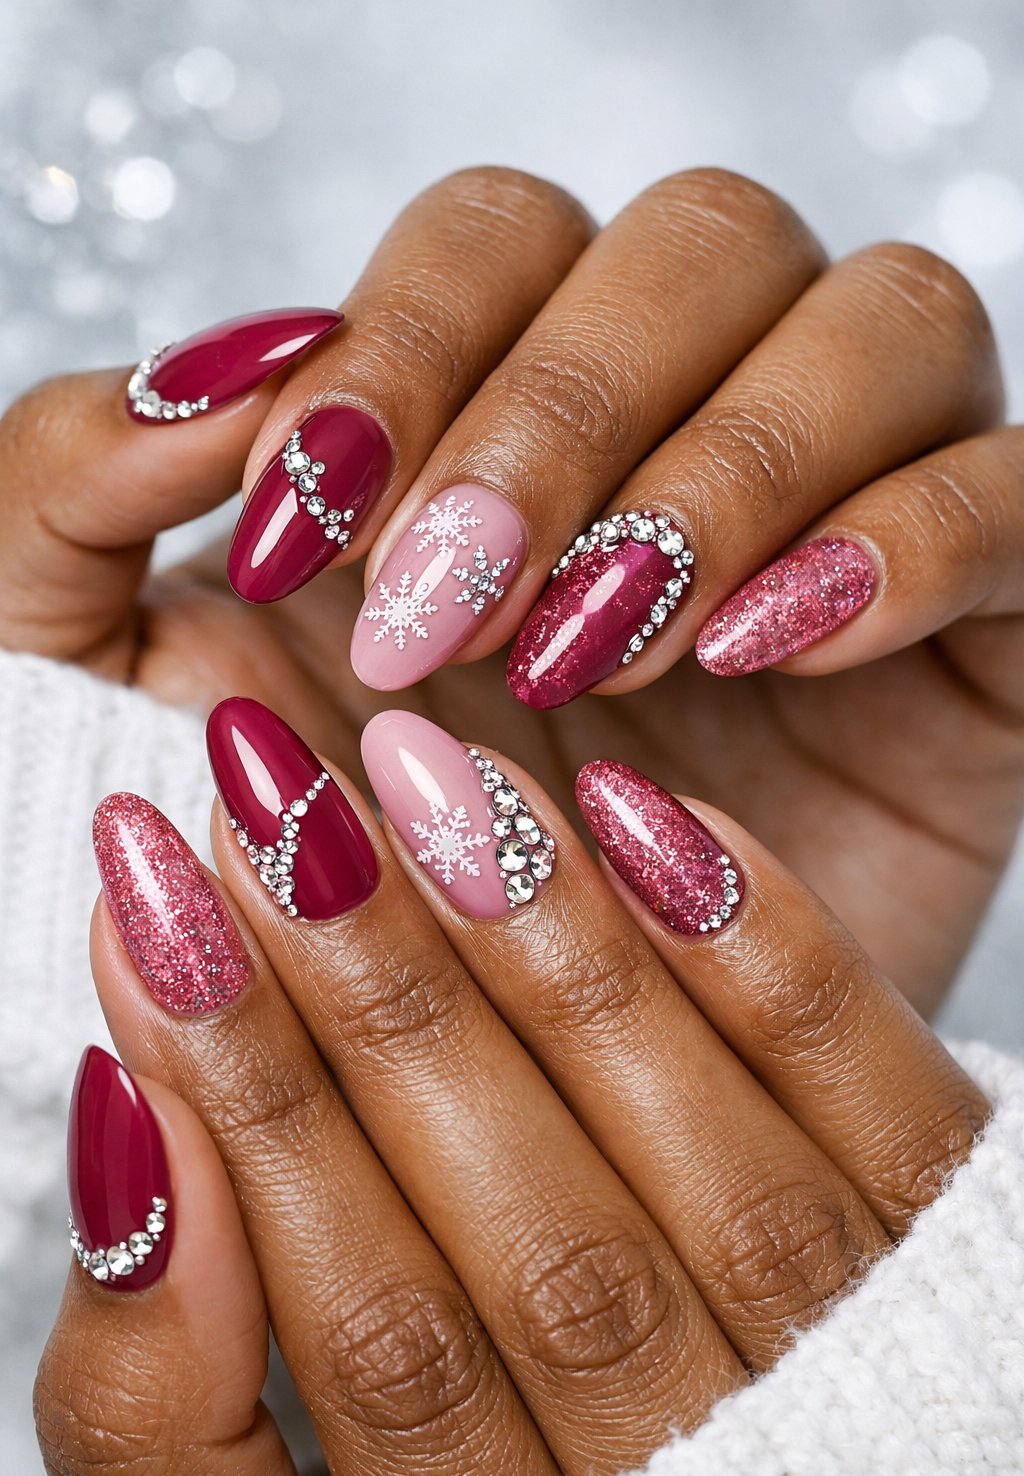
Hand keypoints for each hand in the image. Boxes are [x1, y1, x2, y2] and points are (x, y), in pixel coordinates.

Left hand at [3, 167, 1021, 1011]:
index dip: (411, 346)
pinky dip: (912, 537)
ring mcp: (844, 521)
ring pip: (885, 325)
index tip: (308, 530)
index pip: (497, 238)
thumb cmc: (296, 888)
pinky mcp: (972, 640)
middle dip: (566, 411)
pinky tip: (773, 644)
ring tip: (599, 653)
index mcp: (494, 413)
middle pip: (700, 242)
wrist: (499, 1107)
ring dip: (733, 466)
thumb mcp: (100, 681)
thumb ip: (67, 483)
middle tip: (455, 610)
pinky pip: (1015, 498)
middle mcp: (682, 432)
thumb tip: (215, 371)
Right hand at [36, 705, 986, 1475]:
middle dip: (385, 1009)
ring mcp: (867, 1411)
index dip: (256, 1115)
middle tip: (275, 809)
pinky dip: (769, 968)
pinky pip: (892, 1127)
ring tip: (431, 784)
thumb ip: (165, 1420)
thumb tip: (138, 1148)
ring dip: (561, 966)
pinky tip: (644, 824)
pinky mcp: (969, 1286)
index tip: (155, 908)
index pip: (380, 1353)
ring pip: (722, 1190)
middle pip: (546, 1256)